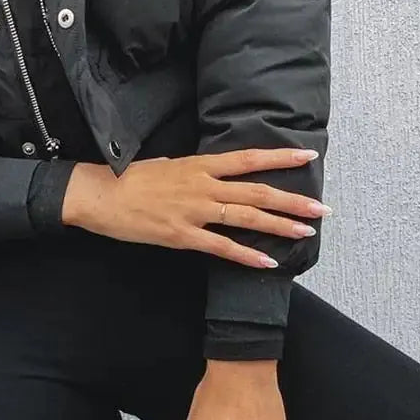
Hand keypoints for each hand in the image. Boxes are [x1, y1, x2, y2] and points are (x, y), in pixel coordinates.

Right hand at [61, 147, 326, 268]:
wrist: (98, 195)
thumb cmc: (127, 178)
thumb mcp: (164, 164)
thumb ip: (189, 170)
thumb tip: (204, 172)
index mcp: (198, 165)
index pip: (248, 159)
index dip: (280, 157)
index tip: (308, 156)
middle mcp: (202, 186)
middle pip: (256, 192)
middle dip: (292, 200)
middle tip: (322, 208)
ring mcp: (194, 211)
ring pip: (246, 219)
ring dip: (279, 226)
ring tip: (306, 232)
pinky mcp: (182, 236)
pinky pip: (221, 248)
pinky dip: (246, 256)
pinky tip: (267, 263)